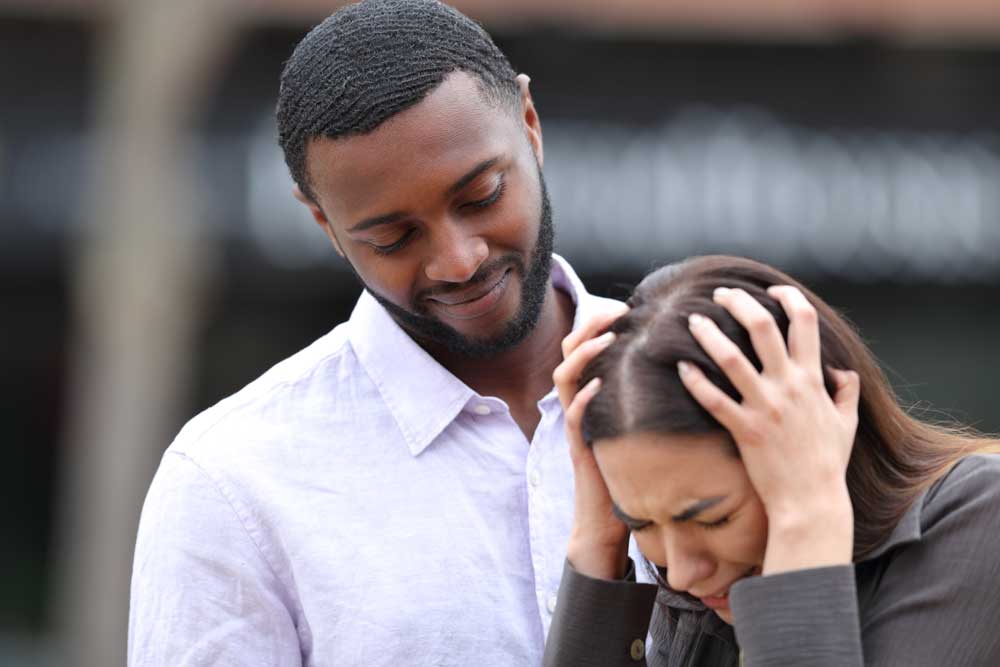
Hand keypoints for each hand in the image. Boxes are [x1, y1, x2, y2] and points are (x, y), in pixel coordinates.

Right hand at [553, 302, 629, 579]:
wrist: (605, 523)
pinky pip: (573, 417)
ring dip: (584, 355)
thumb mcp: (640, 429)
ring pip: (564, 377)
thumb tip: (688, 373)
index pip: (587, 347)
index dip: (600, 323)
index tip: (625, 307)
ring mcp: (576, 425)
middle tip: (614, 310)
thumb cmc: (628, 475)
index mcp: (593, 396)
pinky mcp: (579, 448)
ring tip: (606, 339)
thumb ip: (649, 402)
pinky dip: (582, 399)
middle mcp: (579, 405)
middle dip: (590, 327)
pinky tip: (598, 385)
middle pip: (570, 352)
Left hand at [679, 285, 859, 574]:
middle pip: (762, 327)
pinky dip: (695, 381)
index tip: (771, 289)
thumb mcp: (847, 423)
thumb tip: (842, 372)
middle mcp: (788, 387)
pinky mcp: (744, 429)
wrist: (811, 501)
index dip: (787, 298)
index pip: (804, 322)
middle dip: (739, 303)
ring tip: (693, 319)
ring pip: (731, 358)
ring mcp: (765, 407)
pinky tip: (680, 366)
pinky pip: (714, 399)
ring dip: (709, 334)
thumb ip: (846, 392)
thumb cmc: (827, 463)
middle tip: (720, 293)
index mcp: (813, 380)